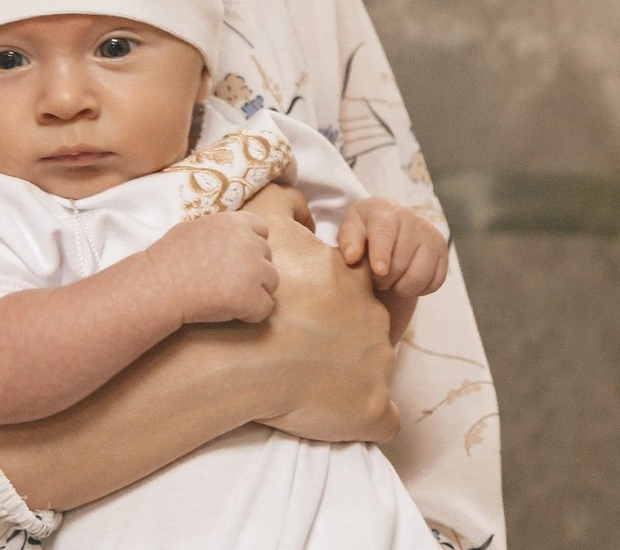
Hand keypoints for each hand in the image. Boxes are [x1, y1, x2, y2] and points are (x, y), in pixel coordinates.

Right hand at [144, 212, 278, 323]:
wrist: (161, 284)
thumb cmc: (170, 256)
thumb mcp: (196, 228)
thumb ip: (221, 231)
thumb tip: (232, 239)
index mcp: (235, 223)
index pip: (262, 229)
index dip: (251, 245)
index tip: (237, 259)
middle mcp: (249, 242)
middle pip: (267, 258)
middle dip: (252, 270)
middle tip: (227, 281)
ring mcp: (253, 270)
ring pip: (271, 283)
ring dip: (255, 291)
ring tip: (228, 296)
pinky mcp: (252, 297)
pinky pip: (265, 308)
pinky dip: (251, 312)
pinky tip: (230, 310)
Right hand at [239, 184, 399, 442]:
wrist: (237, 354)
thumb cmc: (250, 288)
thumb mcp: (263, 219)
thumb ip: (288, 200)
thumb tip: (305, 206)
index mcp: (356, 278)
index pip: (361, 284)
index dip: (335, 297)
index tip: (311, 308)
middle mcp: (377, 318)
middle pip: (368, 326)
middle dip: (342, 334)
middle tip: (302, 343)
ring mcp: (379, 366)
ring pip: (373, 369)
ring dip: (348, 373)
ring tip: (306, 376)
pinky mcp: (373, 411)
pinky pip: (382, 418)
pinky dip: (363, 415)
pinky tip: (334, 409)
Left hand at [338, 196, 448, 296]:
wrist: (392, 223)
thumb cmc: (367, 227)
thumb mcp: (351, 226)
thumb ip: (348, 240)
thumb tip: (351, 257)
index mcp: (387, 212)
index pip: (385, 234)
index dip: (382, 254)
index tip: (379, 271)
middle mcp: (414, 221)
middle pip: (400, 262)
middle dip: (383, 279)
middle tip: (374, 278)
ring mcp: (431, 237)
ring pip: (419, 276)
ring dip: (400, 287)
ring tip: (388, 280)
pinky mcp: (443, 252)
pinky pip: (434, 283)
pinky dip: (418, 289)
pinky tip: (405, 279)